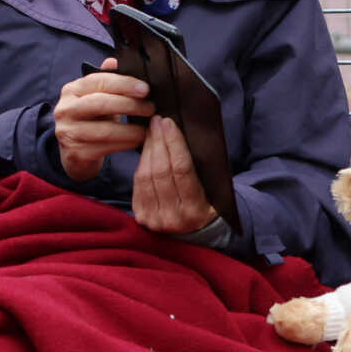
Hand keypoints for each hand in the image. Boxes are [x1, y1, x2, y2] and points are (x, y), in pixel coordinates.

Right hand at [54, 59, 149, 180]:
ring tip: (148, 128)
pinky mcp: (75, 152)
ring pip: (105, 129)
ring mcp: (68, 132)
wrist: (75, 153)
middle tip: (150, 108)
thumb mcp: (98, 98)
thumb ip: (107, 81)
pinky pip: (106, 148)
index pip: (99, 81)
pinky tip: (138, 141)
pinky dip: (126, 144)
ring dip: (131, 129)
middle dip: (130, 105)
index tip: (146, 89)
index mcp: (72, 90)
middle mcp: (66, 109)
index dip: (124, 83)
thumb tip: (115, 61)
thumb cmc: (91, 121)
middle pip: (101, 103)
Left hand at [132, 116, 220, 235]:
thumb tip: (180, 133)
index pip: (182, 170)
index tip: (169, 123)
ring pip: (146, 175)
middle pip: (161, 171)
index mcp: (195, 211)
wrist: (194, 231)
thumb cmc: (208, 202)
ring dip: (148, 149)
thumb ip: (199, 168)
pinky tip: (147, 148)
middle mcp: (173, 218)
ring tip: (153, 130)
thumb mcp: (212, 190)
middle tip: (158, 121)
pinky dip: (142, 162)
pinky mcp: (141, 217)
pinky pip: (138, 183)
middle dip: (159, 142)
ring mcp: (154, 219)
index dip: (174, 143)